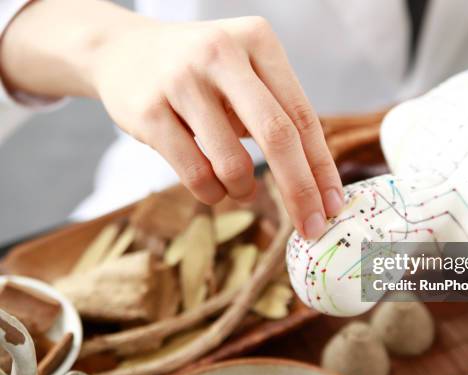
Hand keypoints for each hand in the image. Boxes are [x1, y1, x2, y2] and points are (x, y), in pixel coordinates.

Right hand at [0, 0, 342, 238]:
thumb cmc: (200, 74)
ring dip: (244, 191)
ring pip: (232, 164)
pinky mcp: (148, 110)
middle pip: (277, 137)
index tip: (334, 205)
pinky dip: (212, 193)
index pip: (302, 115)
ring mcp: (181, 80)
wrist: (122, 52)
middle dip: (300, 192)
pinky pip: (195, 174)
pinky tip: (213, 187)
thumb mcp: (245, 75)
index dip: (322, 167)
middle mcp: (222, 52)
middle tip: (312, 228)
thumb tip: (319, 185)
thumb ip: (279, 115)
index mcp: (258, 41)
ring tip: (240, 189)